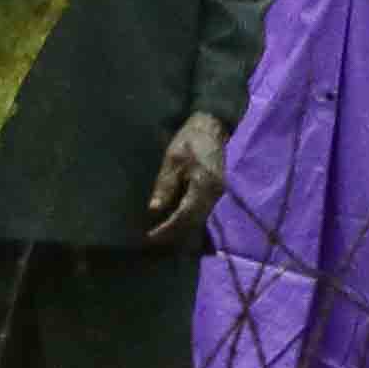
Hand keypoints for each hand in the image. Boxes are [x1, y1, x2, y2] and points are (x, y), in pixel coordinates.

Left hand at [147, 113, 226, 239]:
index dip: (168, 228)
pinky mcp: (215, 191)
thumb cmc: (189, 140)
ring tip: (162, 234)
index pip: (185, 215)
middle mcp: (215, 194)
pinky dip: (188, 219)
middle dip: (174, 233)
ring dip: (181, 229)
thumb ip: (166, 185)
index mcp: (205, 185)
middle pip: (194, 222)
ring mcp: (217, 194)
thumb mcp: (172, 160)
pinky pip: (201, 211)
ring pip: (199, 219)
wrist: (211, 128)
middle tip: (153, 239)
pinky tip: (174, 221)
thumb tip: (155, 209)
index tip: (151, 236)